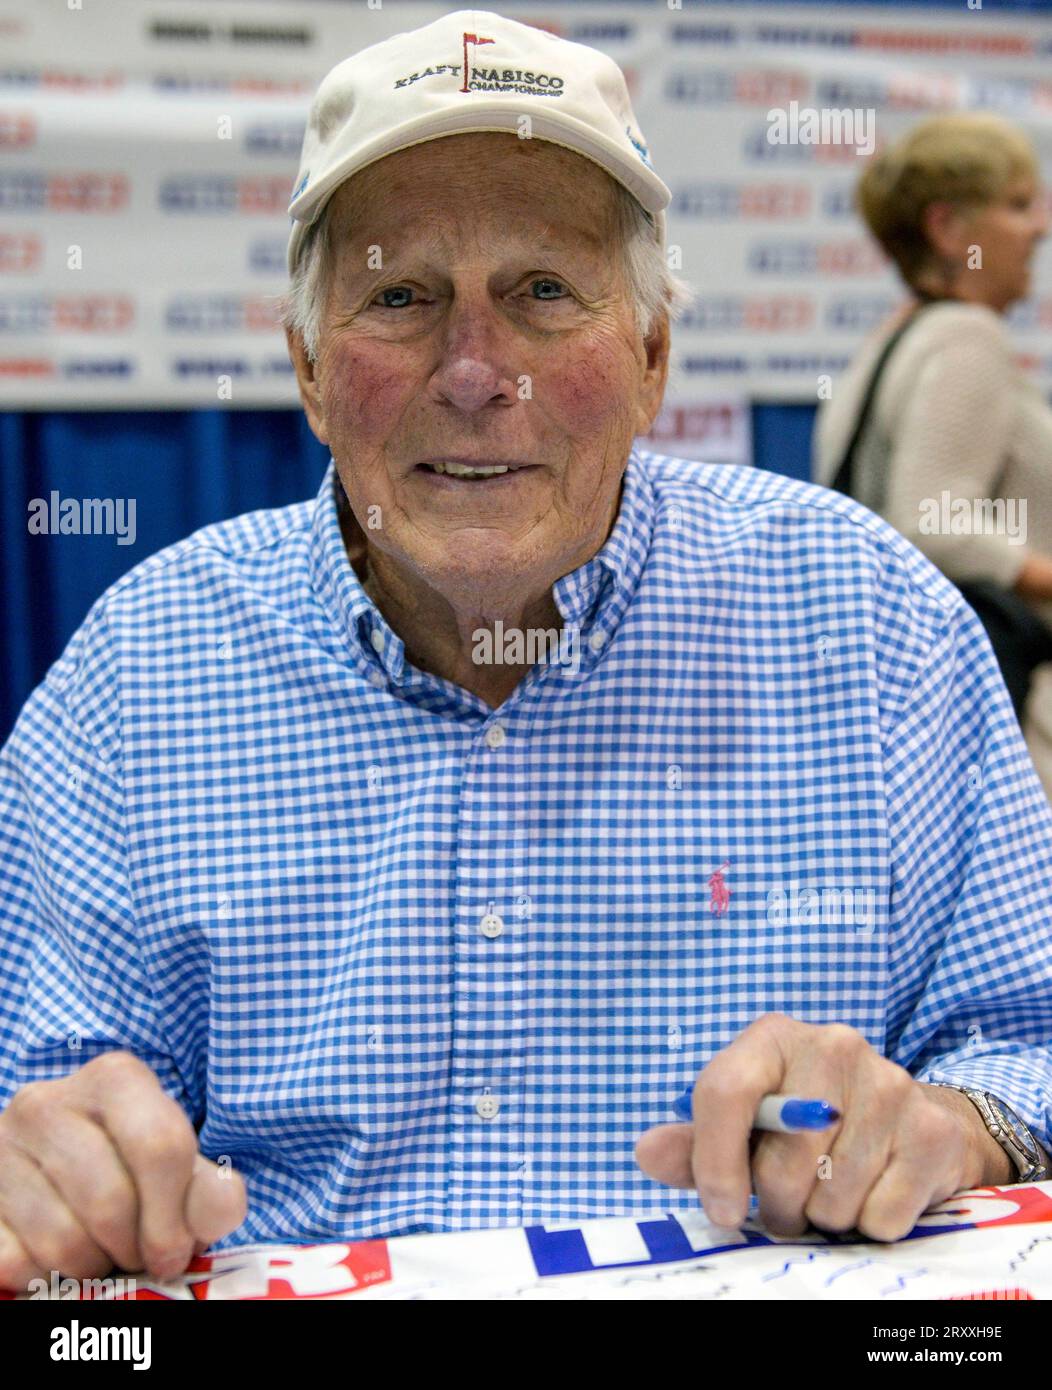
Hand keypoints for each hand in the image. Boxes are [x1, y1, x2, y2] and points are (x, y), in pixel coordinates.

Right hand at [0, 1051, 246, 1290]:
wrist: (54, 1161)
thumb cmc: (129, 1166)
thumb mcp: (179, 1166)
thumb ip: (209, 1190)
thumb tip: (223, 1200)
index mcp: (114, 1078)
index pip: (160, 1146)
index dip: (175, 1216)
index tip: (176, 1250)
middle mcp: (48, 1101)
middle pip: (109, 1202)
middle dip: (133, 1247)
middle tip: (137, 1255)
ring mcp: (1, 1146)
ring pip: (61, 1239)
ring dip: (92, 1266)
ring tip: (102, 1252)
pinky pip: (14, 1262)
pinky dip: (45, 1277)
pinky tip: (58, 1256)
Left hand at [634, 1013, 1011, 1240]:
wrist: (909, 1122)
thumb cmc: (808, 1127)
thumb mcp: (747, 1127)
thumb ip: (694, 1145)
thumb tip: (646, 1153)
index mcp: (772, 1037)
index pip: (724, 1092)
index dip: (714, 1163)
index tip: (722, 1210)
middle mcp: (833, 1045)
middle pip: (780, 1161)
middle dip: (778, 1203)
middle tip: (788, 1201)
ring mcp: (889, 1083)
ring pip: (832, 1197)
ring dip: (825, 1216)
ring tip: (831, 1191)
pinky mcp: (930, 1131)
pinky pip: (882, 1216)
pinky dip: (871, 1224)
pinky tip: (874, 1190)